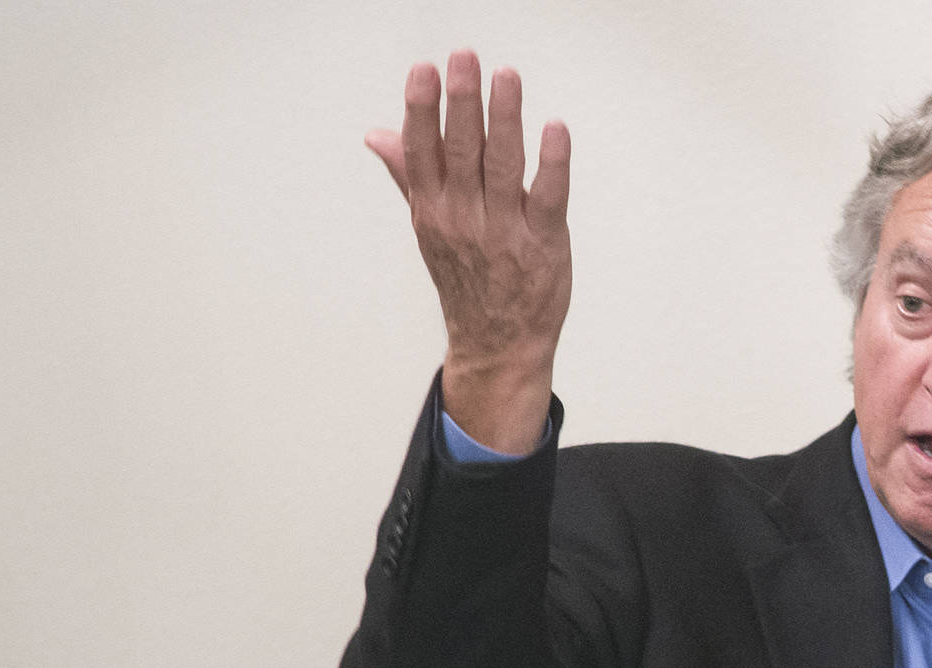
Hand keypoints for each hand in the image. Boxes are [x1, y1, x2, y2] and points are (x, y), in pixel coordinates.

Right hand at [366, 50, 571, 452]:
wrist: (498, 346)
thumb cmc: (467, 279)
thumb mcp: (430, 229)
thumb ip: (410, 177)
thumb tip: (377, 134)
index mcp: (433, 211)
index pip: (422, 152)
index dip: (422, 110)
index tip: (424, 69)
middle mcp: (464, 219)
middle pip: (460, 152)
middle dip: (462, 103)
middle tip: (465, 57)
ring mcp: (505, 233)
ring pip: (504, 167)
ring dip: (505, 120)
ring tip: (507, 77)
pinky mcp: (544, 245)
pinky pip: (548, 198)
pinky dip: (553, 164)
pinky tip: (555, 130)